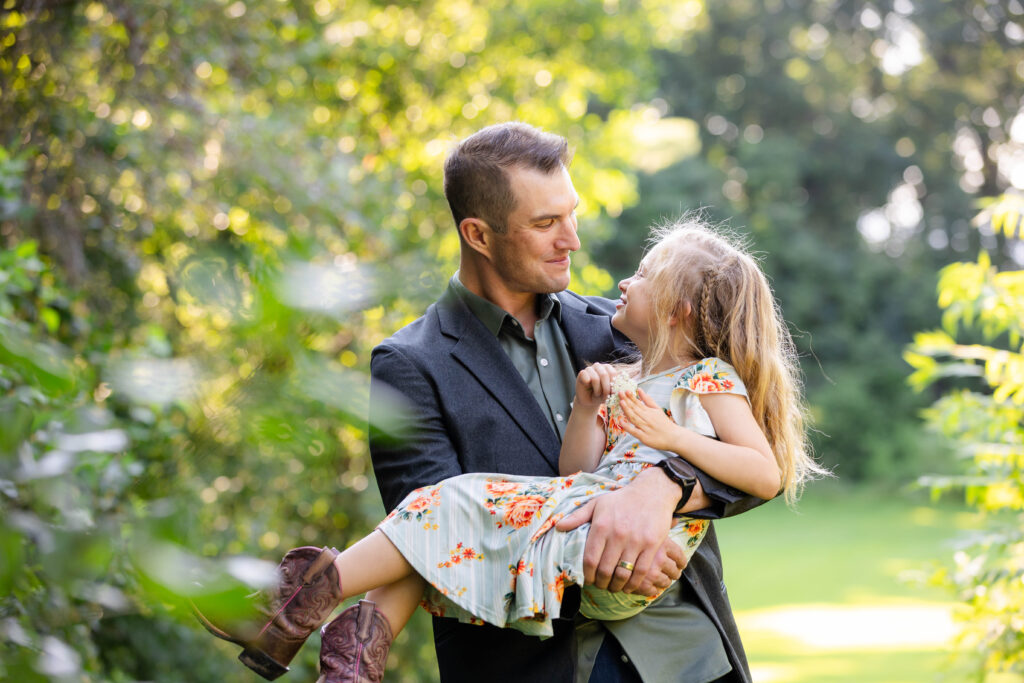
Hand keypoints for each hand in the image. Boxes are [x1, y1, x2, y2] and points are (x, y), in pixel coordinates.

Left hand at [555, 468, 679, 592]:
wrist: (651, 492)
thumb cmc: (621, 500)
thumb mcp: (597, 504)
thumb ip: (577, 517)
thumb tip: (558, 527)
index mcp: (601, 526)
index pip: (590, 559)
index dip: (587, 575)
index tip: (588, 580)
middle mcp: (617, 534)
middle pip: (605, 570)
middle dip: (601, 583)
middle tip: (601, 585)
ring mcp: (636, 541)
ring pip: (623, 574)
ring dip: (617, 586)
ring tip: (614, 587)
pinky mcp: (652, 544)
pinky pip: (642, 571)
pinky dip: (634, 583)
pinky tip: (630, 585)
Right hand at [573, 363, 616, 410]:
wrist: (589, 401)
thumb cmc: (601, 396)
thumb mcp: (610, 393)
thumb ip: (614, 389)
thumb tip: (618, 389)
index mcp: (608, 368)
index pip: (613, 373)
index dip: (613, 384)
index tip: (612, 393)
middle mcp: (599, 366)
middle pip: (604, 375)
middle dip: (606, 388)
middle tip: (605, 396)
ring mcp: (590, 369)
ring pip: (595, 378)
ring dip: (597, 390)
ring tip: (597, 394)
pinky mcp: (582, 373)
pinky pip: (587, 378)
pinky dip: (589, 386)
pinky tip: (588, 388)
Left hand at [619, 388, 684, 451]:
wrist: (673, 437)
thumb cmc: (664, 423)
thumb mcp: (657, 409)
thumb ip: (648, 400)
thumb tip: (639, 390)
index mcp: (650, 412)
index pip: (639, 403)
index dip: (631, 397)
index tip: (626, 390)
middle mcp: (647, 419)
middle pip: (635, 409)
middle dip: (627, 400)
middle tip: (620, 393)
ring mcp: (645, 428)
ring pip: (634, 418)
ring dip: (627, 410)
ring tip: (621, 402)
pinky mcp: (643, 437)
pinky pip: (634, 431)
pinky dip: (627, 427)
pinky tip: (621, 422)